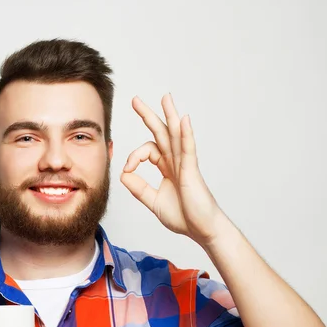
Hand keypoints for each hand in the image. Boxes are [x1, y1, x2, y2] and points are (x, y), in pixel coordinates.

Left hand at [120, 94, 224, 246]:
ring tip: (165, 97)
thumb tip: (124, 174)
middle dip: (148, 116)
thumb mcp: (153, 202)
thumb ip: (139, 188)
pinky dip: (186, 134)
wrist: (202, 229)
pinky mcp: (192, 172)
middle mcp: (176, 163)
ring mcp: (185, 165)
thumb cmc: (184, 217)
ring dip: (170, 115)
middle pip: (161, 134)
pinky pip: (188, 149)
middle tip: (135, 100)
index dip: (134, 157)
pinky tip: (184, 120)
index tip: (128, 169)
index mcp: (168, 168)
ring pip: (176, 135)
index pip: (148, 151)